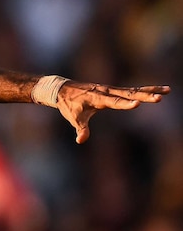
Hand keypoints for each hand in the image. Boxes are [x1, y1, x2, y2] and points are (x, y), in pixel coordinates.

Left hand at [56, 82, 170, 143]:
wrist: (63, 89)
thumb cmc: (69, 104)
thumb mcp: (73, 117)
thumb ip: (80, 128)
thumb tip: (81, 140)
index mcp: (97, 97)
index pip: (114, 102)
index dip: (125, 103)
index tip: (138, 104)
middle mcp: (106, 91)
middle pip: (128, 94)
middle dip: (144, 96)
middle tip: (159, 98)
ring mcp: (111, 89)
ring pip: (133, 90)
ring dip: (150, 90)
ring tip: (167, 91)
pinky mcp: (113, 90)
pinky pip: (131, 89)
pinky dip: (144, 89)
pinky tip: (158, 90)